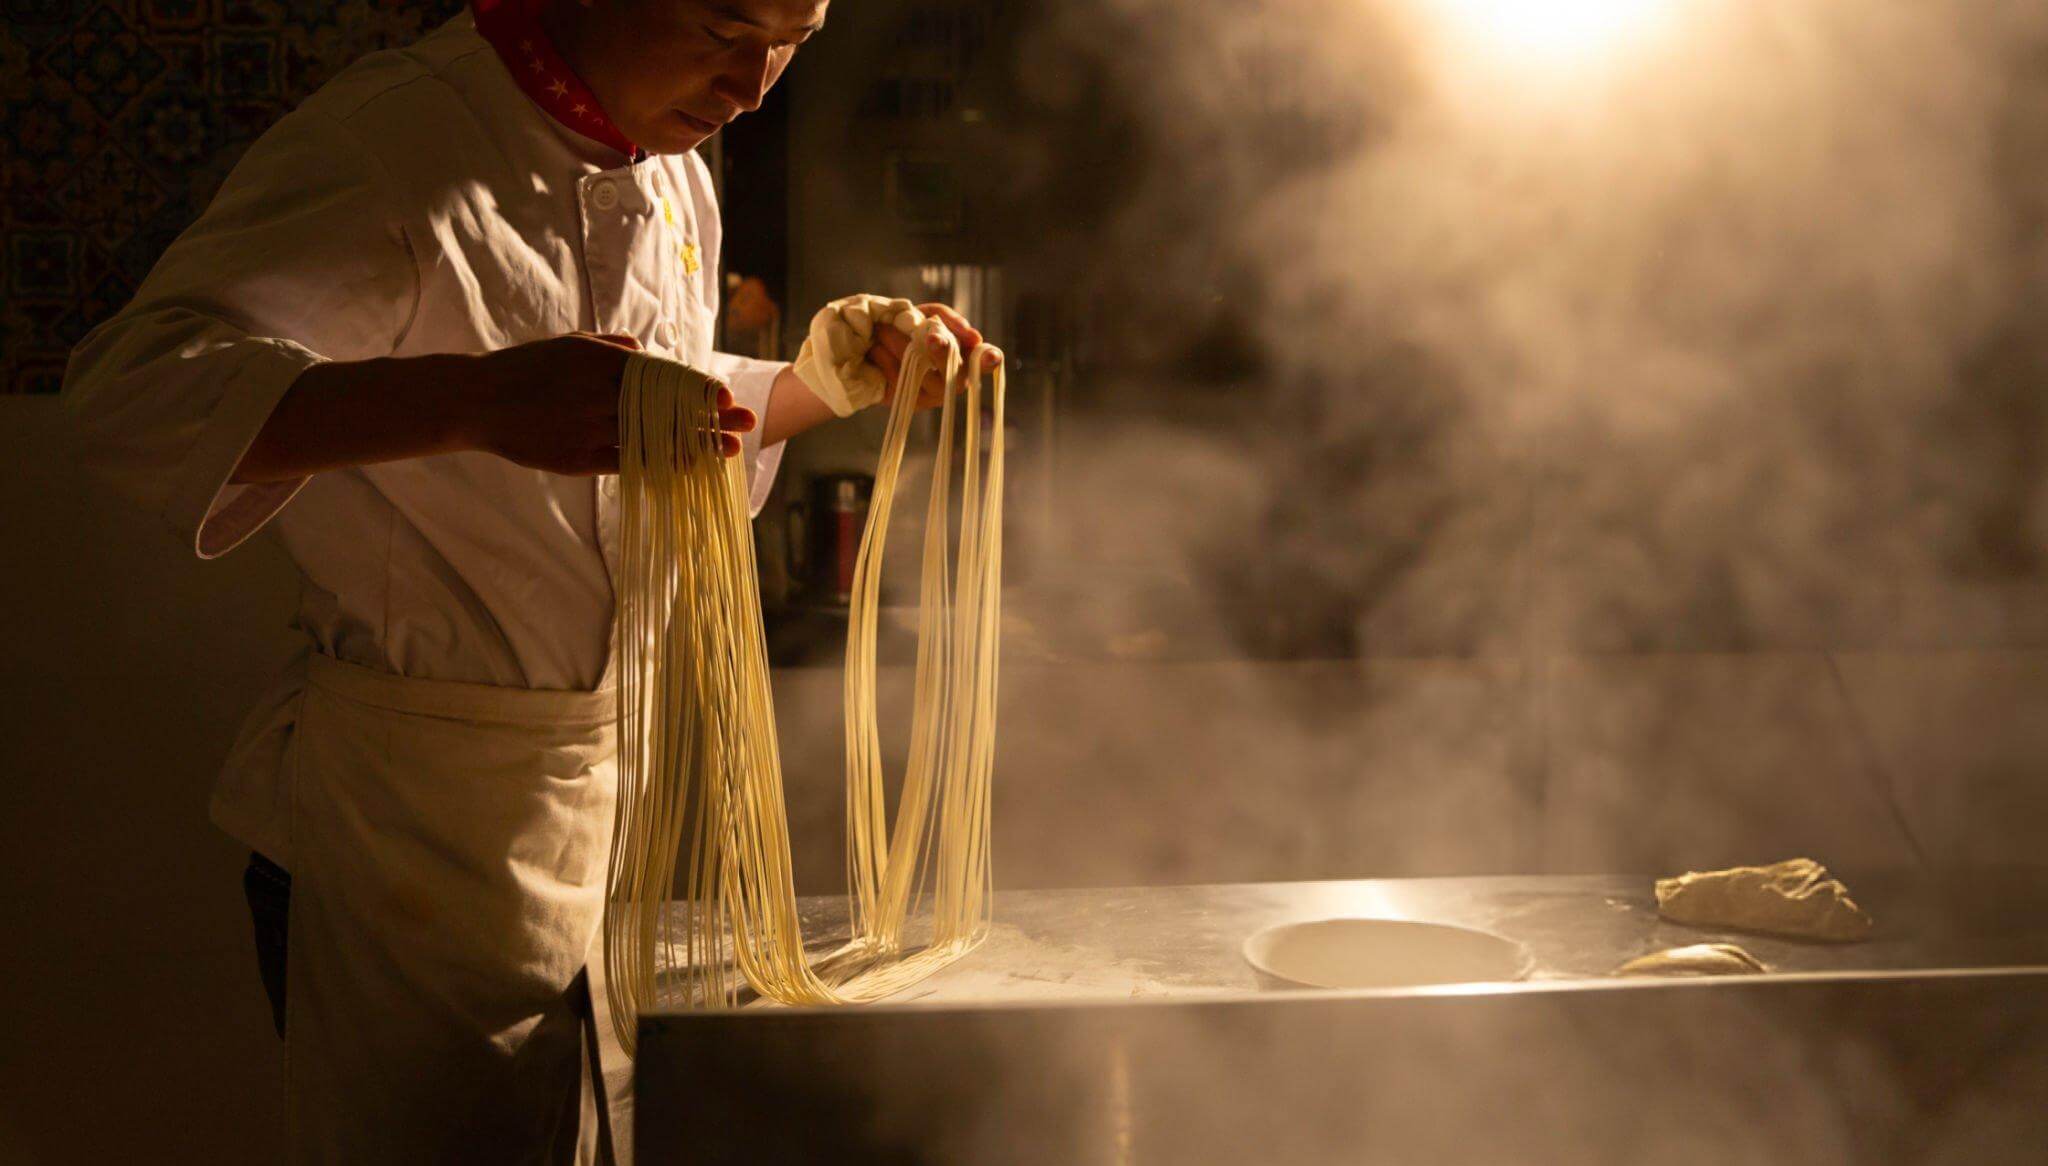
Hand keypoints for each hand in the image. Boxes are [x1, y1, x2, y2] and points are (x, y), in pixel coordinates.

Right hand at [467, 332, 755, 474]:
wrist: (477, 401)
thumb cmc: (526, 369)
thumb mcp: (568, 345)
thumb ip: (609, 347)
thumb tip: (642, 349)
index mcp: (600, 361)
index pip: (663, 376)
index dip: (697, 388)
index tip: (726, 395)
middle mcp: (599, 393)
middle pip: (667, 408)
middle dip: (711, 417)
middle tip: (746, 422)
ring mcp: (589, 427)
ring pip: (653, 438)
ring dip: (694, 445)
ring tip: (727, 450)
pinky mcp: (577, 457)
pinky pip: (628, 463)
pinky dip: (660, 465)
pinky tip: (686, 467)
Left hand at [864, 303, 999, 410]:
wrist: (869, 342)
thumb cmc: (908, 326)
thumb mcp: (929, 314)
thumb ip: (949, 319)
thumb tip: (974, 337)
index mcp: (965, 356)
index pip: (984, 361)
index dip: (990, 360)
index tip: (991, 355)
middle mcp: (955, 380)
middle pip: (956, 376)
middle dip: (942, 355)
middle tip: (932, 338)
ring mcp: (935, 396)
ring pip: (924, 376)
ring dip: (901, 348)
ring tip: (883, 330)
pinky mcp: (912, 402)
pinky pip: (902, 381)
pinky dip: (886, 360)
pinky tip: (876, 348)